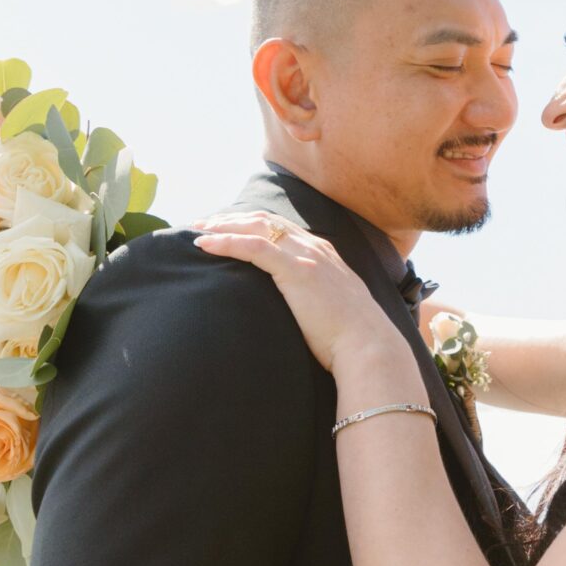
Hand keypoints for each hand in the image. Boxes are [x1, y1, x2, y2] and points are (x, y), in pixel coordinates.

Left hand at [192, 210, 388, 376]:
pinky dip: (226, 242)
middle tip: (202, 225)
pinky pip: (253, 247)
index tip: (225, 229)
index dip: (250, 224)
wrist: (368, 346)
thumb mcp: (333, 307)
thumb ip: (316, 297)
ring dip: (223, 226)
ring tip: (197, 232)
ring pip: (257, 226)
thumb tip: (300, 309)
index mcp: (324, 253)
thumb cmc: (350, 338)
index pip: (280, 227)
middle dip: (231, 219)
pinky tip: (204, 246)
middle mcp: (315, 247)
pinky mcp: (296, 270)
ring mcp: (307, 256)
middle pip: (265, 220)